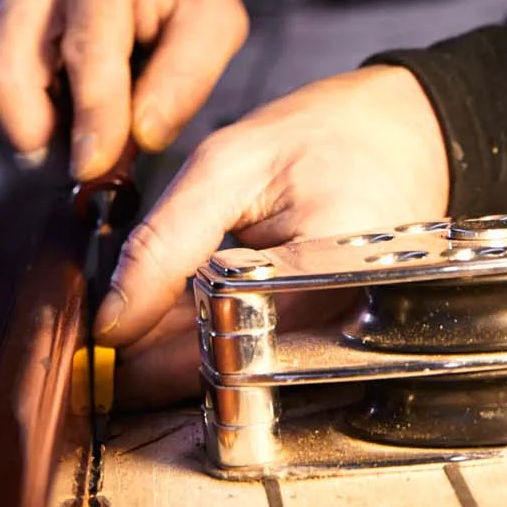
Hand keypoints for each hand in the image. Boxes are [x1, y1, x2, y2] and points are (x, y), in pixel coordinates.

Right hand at [0, 0, 247, 179]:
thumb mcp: (215, 23)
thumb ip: (185, 78)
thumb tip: (142, 135)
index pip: (86, 47)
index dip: (92, 116)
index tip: (99, 167)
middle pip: (7, 69)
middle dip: (40, 133)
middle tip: (84, 164)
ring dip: (32, 128)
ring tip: (84, 140)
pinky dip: (29, 112)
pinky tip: (71, 112)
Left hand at [97, 65, 449, 405]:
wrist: (408, 131)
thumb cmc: (328, 135)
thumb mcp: (230, 164)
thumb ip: (165, 242)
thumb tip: (113, 321)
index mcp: (332, 275)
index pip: (221, 349)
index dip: (148, 356)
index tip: (99, 341)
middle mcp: (352, 326)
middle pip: (231, 374)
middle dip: (159, 357)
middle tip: (113, 328)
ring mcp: (351, 342)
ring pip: (243, 375)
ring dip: (186, 350)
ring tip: (151, 307)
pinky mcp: (340, 344)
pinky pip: (264, 358)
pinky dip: (219, 339)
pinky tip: (189, 310)